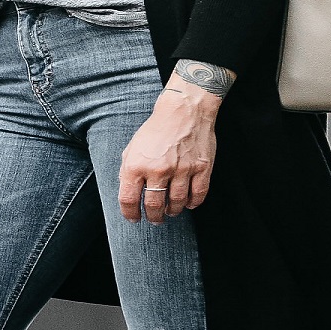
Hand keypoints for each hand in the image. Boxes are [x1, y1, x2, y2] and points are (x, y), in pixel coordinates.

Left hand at [118, 72, 222, 224]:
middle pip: (154, 206)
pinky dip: (192, 203)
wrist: (184, 110)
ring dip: (172, 211)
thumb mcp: (133, 147)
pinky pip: (197, 195)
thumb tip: (129, 193)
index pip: (129, 200)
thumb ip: (128, 171)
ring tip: (171, 211)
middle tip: (155, 219)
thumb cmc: (156, 129)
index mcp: (137, 164)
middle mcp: (158, 169)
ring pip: (176, 204)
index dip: (130, 214)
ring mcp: (182, 169)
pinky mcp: (201, 168)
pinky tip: (188, 203)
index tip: (134, 219)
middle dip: (153, 217)